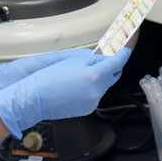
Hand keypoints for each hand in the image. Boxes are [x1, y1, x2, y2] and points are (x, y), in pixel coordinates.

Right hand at [0, 48, 131, 137]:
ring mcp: (93, 101)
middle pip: (112, 76)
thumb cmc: (50, 78)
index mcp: (95, 76)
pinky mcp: (88, 109)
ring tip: (81, 74)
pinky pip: (95, 96)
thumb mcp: (72, 60)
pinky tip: (77, 86)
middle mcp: (98, 90)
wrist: (37, 98)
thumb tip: (102, 59)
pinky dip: (91, 89)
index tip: (125, 51)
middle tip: (104, 60)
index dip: (122, 55)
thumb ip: (93, 59)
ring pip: (103, 86)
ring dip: (99, 79)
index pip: (116, 63)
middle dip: (111, 67)